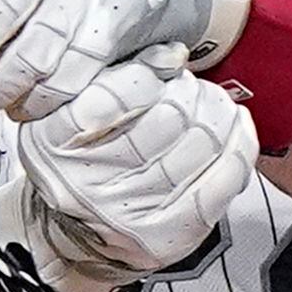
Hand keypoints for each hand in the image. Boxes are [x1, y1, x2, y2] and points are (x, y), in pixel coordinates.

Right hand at [0, 46, 258, 291]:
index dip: (149, 75)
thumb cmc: (83, 162)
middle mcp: (86, 183)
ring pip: (200, 146)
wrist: (80, 236)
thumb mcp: (75, 111)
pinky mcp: (166, 235)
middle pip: (167, 118)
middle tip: (191, 89)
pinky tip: (237, 128)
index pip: (111, 98)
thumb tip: (172, 56)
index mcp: (52, 142)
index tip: (164, 65)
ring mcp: (129, 213)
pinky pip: (220, 182)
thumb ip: (114, 79)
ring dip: (218, 115)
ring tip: (215, 107)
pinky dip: (239, 148)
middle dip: (191, 93)